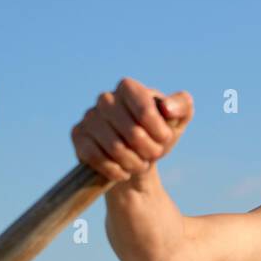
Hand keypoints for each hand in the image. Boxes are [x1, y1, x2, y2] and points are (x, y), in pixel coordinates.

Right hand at [71, 77, 192, 184]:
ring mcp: (89, 117)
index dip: (159, 132)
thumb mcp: (178, 120)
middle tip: (154, 154)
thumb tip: (166, 109)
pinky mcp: (78, 136)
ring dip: (134, 163)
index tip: (165, 139)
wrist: (137, 159)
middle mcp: (105, 98)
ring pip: (115, 148)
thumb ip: (181, 106)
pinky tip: (124, 172)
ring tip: (141, 164)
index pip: (146, 111)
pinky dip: (114, 170)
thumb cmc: (157, 135)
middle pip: (133, 133)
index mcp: (129, 88)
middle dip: (150, 151)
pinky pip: (95, 157)